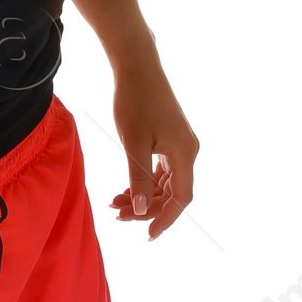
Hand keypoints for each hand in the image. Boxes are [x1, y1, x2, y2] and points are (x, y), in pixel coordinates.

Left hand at [108, 58, 197, 239]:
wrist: (136, 66)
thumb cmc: (135, 100)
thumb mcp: (133, 143)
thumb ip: (139, 177)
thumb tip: (142, 210)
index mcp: (184, 153)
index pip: (181, 198)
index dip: (166, 219)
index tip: (148, 236)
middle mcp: (187, 151)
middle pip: (172, 193)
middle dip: (147, 208)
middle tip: (117, 215)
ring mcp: (178, 145)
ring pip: (164, 183)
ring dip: (142, 196)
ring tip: (114, 204)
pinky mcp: (168, 140)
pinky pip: (159, 171)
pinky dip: (143, 182)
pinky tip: (123, 190)